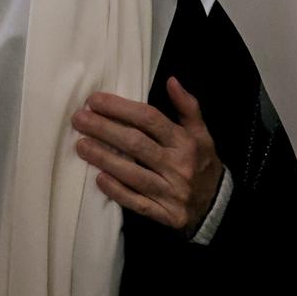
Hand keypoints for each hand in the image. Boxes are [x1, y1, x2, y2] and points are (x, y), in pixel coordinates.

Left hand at [73, 79, 223, 236]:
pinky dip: (116, 191)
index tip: (95, 100)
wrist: (217, 206)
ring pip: (132, 173)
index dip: (120, 108)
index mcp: (185, 142)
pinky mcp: (165, 215)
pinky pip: (136, 202)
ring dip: (103, 158)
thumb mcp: (202, 134)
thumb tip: (171, 80)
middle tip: (79, 119)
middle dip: (104, 129)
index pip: (149, 120)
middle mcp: (178, 166)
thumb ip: (188, 107)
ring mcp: (171, 192)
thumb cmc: (202, 164)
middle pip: (135, 144)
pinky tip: (98, 179)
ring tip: (80, 145)